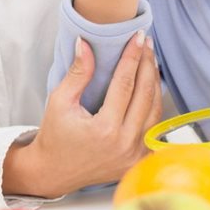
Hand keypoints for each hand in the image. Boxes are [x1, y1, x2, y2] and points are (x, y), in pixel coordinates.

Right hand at [2, 34, 161, 195]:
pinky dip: (155, 105)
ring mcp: (134, 154)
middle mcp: (124, 144)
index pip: (124, 84)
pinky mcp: (138, 160)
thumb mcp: (59, 101)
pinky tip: (151, 86)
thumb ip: (77, 73)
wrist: (54, 171)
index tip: (136, 38)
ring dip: (154, 82)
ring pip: (155, 110)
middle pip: (145, 94)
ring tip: (150, 60)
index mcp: (104, 130)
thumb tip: (85, 43)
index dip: (132, 57)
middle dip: (147, 64)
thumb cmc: (55, 136)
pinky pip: (154, 127)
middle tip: (145, 43)